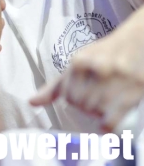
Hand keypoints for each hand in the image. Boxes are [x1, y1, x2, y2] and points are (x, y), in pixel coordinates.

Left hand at [29, 10, 143, 131]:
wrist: (135, 40)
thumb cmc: (103, 54)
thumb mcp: (79, 63)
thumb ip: (55, 86)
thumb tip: (31, 103)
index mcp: (80, 61)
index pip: (68, 96)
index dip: (75, 99)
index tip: (84, 92)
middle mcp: (97, 68)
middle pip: (82, 105)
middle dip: (88, 106)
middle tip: (97, 98)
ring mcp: (117, 79)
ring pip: (97, 112)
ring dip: (99, 113)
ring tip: (106, 101)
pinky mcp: (134, 89)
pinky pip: (113, 119)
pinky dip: (107, 126)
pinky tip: (106, 123)